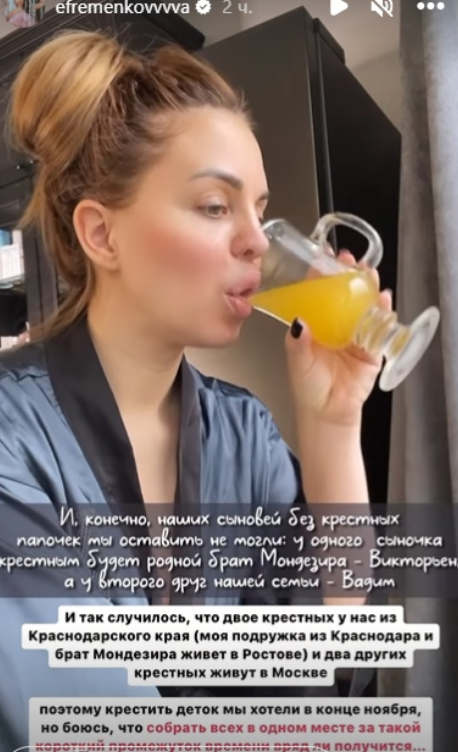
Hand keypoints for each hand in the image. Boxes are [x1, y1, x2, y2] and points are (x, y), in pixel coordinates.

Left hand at [284, 250, 391, 427]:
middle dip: (347, 274)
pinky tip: (382, 298)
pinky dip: (383, 309)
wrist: (327, 413)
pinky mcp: (372, 347)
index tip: (321, 257)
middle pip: (344, 293)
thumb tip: (299, 321)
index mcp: (315, 324)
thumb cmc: (308, 387)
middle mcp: (336, 325)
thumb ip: (298, 342)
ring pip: (364, 304)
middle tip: (348, 260)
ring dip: (367, 286)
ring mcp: (355, 334)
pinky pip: (380, 325)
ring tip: (367, 272)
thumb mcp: (298, 360)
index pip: (317, 292)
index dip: (320, 274)